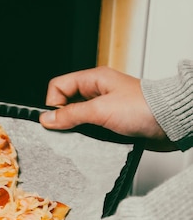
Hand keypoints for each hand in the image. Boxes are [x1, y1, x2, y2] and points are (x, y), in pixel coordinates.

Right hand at [39, 66, 174, 150]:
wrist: (172, 122)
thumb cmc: (144, 108)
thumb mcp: (100, 110)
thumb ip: (70, 114)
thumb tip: (47, 118)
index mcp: (93, 79)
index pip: (58, 86)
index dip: (53, 103)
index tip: (58, 119)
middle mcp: (97, 92)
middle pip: (66, 103)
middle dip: (65, 118)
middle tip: (71, 128)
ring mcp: (104, 107)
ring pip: (77, 118)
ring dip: (78, 129)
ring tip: (87, 134)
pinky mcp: (112, 123)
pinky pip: (90, 129)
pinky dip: (89, 136)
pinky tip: (95, 140)